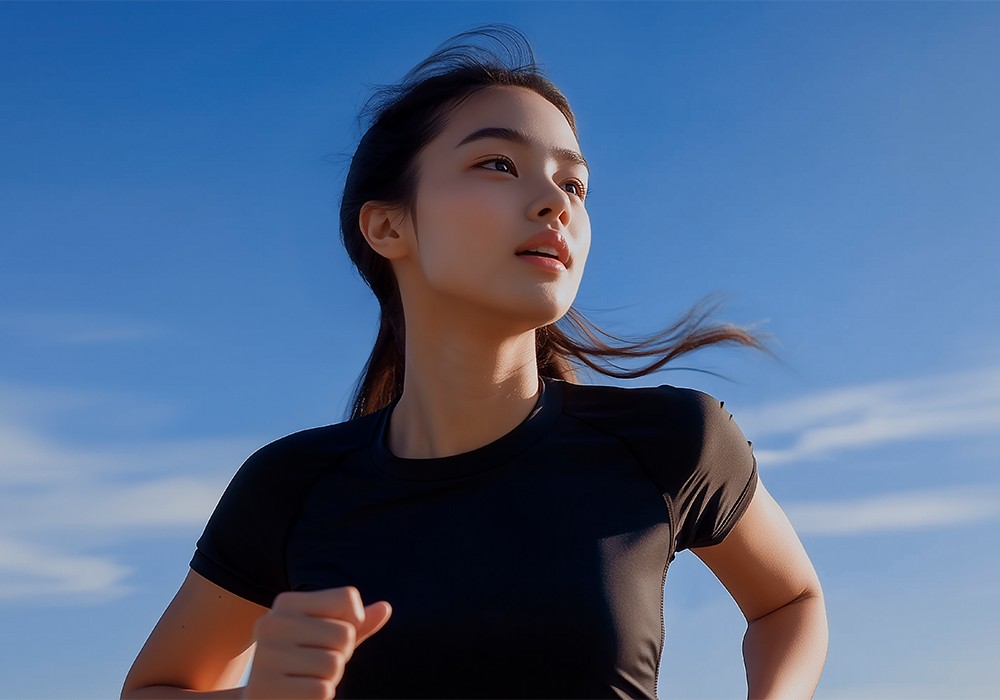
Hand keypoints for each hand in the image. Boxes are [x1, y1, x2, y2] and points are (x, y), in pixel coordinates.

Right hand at [243, 586, 391, 698]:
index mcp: (286, 603)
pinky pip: (322, 690)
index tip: (329, 637)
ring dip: (330, 678)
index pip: (347, 598)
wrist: (261, 698)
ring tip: (307, 678)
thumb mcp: (327, 639)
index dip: (352, 622)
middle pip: (344, 633)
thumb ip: (355, 624)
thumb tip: (386, 608)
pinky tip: (299, 694)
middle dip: (341, 655)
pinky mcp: (265, 688)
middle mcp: (271, 623)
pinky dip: (320, 696)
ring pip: (334, 664)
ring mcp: (264, 656)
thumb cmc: (302, 665)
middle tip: (317, 664)